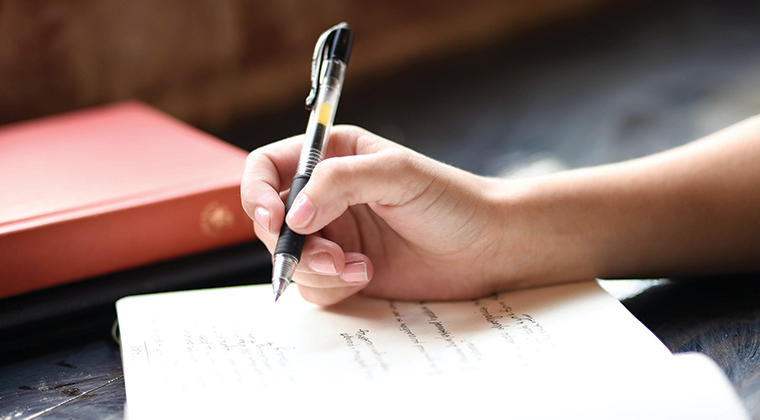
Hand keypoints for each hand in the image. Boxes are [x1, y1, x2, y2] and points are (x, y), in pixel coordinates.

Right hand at [241, 126, 507, 304]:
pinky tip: (367, 276)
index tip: (274, 219)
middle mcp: (325, 196)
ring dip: (315, 268)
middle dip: (291, 243)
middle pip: (271, 220)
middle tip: (329, 255)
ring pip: (288, 258)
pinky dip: (332, 286)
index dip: (257, 193)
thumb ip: (340, 182)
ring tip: (357, 267)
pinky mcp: (344, 271)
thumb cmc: (451, 200)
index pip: (267, 168)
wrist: (487, 247)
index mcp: (332, 157)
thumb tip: (292, 215)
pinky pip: (312, 286)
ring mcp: (334, 236)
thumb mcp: (397, 174)